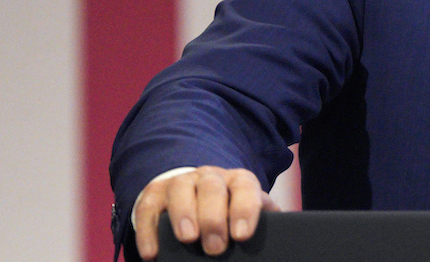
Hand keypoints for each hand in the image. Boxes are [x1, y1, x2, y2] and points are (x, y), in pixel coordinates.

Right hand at [132, 166, 279, 259]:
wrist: (195, 193)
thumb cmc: (228, 210)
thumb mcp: (246, 211)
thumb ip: (264, 218)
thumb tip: (282, 235)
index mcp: (237, 180)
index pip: (245, 186)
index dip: (245, 208)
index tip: (242, 235)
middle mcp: (209, 177)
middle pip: (212, 187)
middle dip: (214, 217)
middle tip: (215, 247)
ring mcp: (180, 183)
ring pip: (180, 188)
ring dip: (183, 213)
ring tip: (188, 238)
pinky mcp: (154, 195)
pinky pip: (147, 208)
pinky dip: (148, 230)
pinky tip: (152, 253)